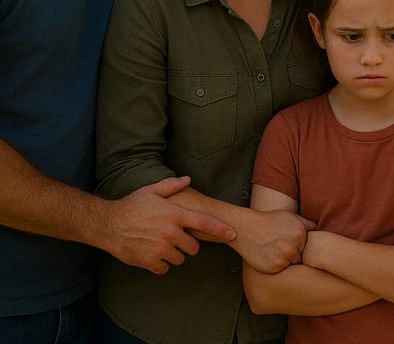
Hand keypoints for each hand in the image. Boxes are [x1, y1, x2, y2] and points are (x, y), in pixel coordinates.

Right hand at [104, 176, 235, 274]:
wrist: (107, 224)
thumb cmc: (131, 205)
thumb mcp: (152, 191)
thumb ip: (172, 186)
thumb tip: (188, 179)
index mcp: (174, 214)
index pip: (204, 223)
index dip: (221, 230)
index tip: (232, 234)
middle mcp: (170, 232)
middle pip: (194, 247)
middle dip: (189, 244)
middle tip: (178, 238)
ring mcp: (160, 248)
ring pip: (180, 258)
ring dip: (176, 254)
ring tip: (164, 244)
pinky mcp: (149, 261)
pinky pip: (165, 268)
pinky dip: (162, 263)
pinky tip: (154, 253)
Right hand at [232, 209, 315, 273]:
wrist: (246, 228)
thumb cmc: (269, 221)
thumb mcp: (290, 216)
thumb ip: (306, 224)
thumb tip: (320, 232)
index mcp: (300, 232)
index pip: (311, 247)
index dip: (303, 247)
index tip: (296, 246)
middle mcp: (294, 245)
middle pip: (303, 258)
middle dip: (297, 256)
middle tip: (285, 250)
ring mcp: (284, 257)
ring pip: (294, 266)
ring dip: (289, 263)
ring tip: (277, 253)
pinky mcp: (275, 267)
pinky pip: (283, 272)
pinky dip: (279, 268)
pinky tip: (271, 258)